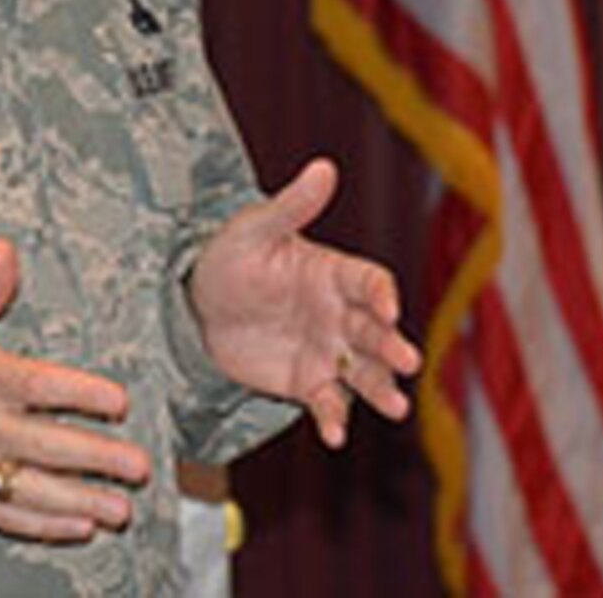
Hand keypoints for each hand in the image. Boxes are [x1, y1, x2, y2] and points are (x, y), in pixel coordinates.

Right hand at [0, 238, 151, 540]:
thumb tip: (5, 248)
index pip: (35, 386)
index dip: (79, 393)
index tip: (119, 400)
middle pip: (42, 444)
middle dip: (94, 458)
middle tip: (139, 465)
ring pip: (28, 489)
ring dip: (78, 501)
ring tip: (120, 509)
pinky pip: (3, 516)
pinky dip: (42, 525)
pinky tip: (79, 527)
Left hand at [188, 158, 421, 447]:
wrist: (195, 306)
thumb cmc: (230, 257)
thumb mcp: (255, 229)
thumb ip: (291, 205)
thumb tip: (323, 166)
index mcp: (332, 273)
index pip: (370, 282)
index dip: (381, 294)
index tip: (387, 309)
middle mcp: (339, 314)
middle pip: (376, 332)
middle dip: (392, 347)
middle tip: (407, 361)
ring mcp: (326, 351)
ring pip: (365, 373)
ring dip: (382, 389)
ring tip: (397, 407)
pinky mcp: (306, 382)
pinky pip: (328, 403)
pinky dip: (334, 418)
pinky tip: (335, 436)